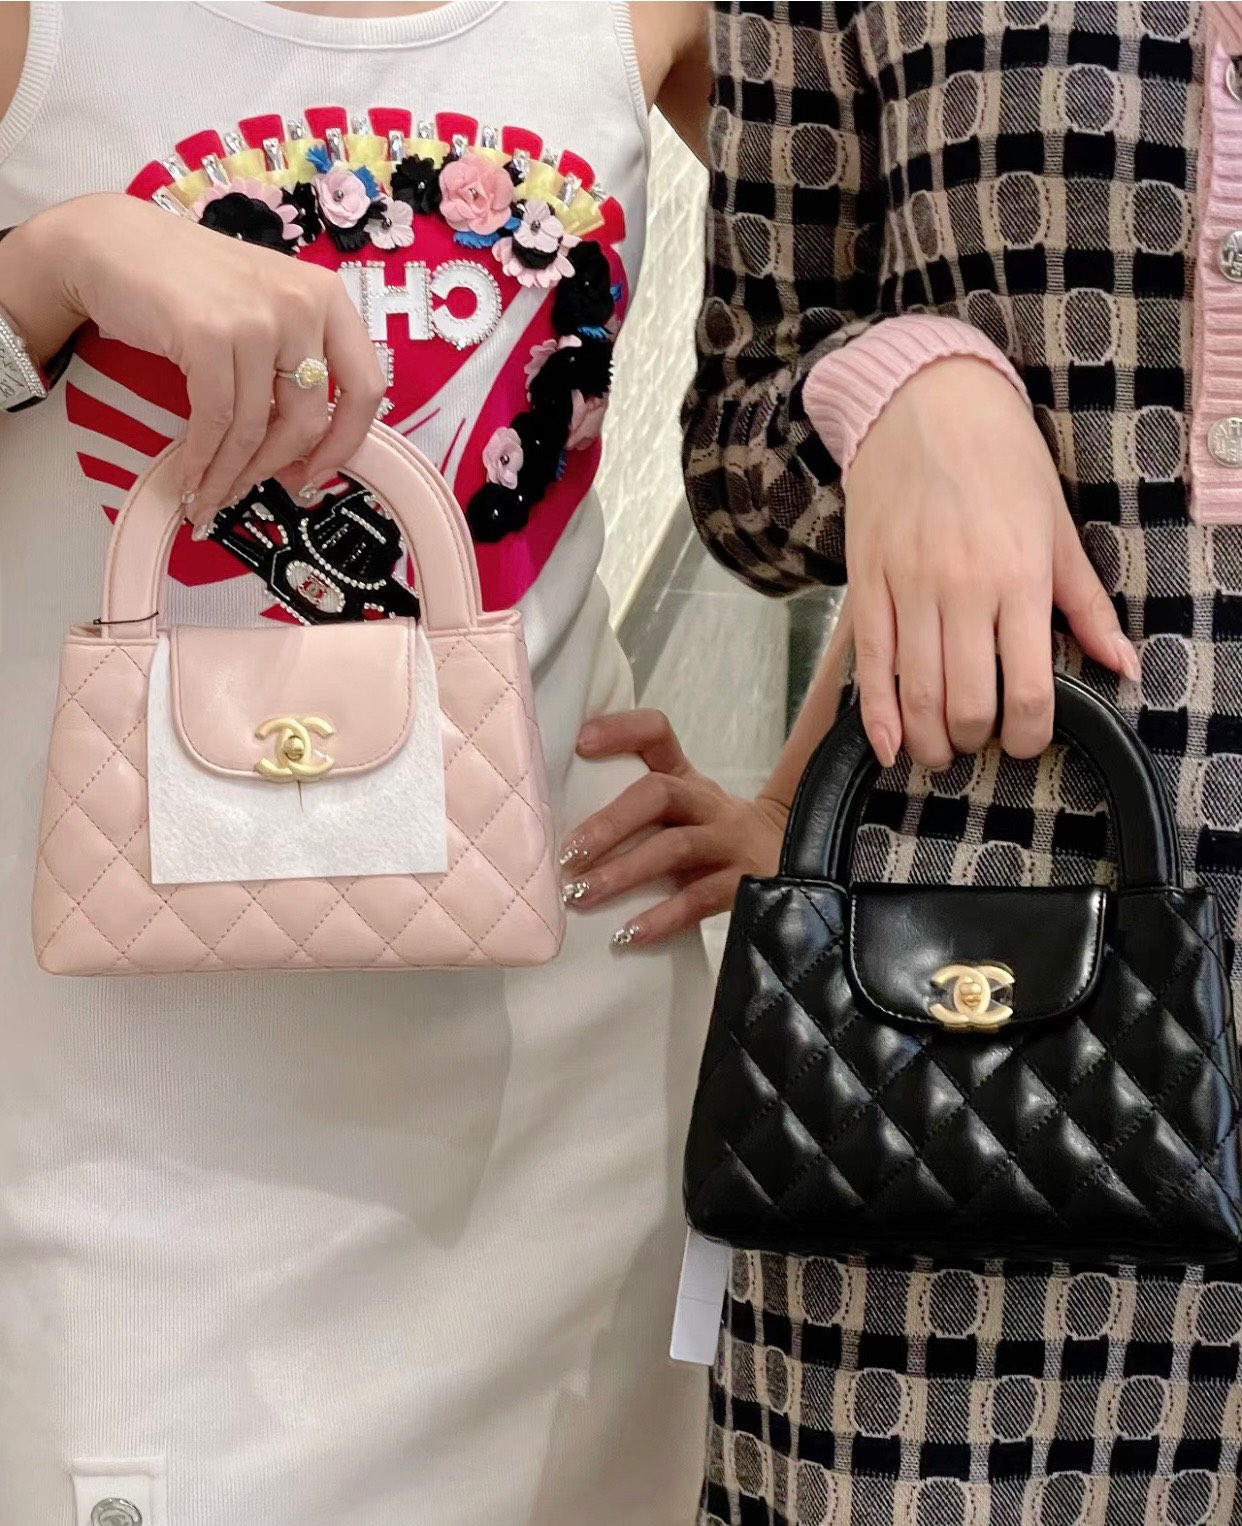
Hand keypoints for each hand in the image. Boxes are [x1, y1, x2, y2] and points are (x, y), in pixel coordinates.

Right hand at [21, 193, 384, 526]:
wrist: (113, 244)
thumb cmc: (192, 285)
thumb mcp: (265, 309)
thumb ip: (294, 360)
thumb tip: (307, 449)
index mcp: (328, 299)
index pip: (366, 388)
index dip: (345, 443)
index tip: (317, 473)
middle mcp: (302, 305)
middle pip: (309, 420)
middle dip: (276, 468)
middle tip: (251, 490)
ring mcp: (257, 319)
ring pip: (258, 427)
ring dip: (231, 474)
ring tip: (211, 496)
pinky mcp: (209, 335)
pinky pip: (216, 420)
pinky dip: (203, 460)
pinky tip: (191, 477)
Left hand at [560, 710, 787, 946]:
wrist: (788, 860)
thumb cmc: (708, 834)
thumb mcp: (680, 809)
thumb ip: (630, 802)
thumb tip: (552, 818)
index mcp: (686, 777)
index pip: (657, 734)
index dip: (621, 730)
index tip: (580, 743)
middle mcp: (707, 802)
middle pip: (661, 793)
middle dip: (610, 822)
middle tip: (567, 855)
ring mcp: (728, 842)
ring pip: (676, 847)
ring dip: (624, 871)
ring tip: (581, 894)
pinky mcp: (744, 884)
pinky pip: (700, 899)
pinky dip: (661, 918)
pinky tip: (626, 935)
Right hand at [845, 356, 1139, 768]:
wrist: (924, 402)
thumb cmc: (1000, 460)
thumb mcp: (1056, 525)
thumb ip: (1085, 603)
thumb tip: (1123, 665)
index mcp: (1019, 576)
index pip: (1027, 687)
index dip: (1029, 734)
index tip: (1027, 739)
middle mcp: (962, 587)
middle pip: (967, 701)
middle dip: (976, 740)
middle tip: (980, 741)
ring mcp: (907, 585)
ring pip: (915, 692)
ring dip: (928, 740)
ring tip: (939, 750)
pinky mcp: (865, 580)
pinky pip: (868, 664)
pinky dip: (876, 716)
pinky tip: (887, 745)